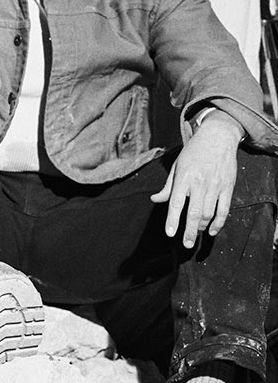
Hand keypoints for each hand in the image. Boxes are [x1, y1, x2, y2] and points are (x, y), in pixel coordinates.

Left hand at [151, 113, 241, 246]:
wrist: (217, 138)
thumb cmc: (193, 153)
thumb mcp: (176, 166)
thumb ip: (168, 186)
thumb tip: (155, 200)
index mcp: (184, 178)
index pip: (176, 203)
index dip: (173, 220)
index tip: (170, 233)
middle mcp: (199, 183)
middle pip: (194, 213)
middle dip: (189, 231)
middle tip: (186, 245)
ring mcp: (215, 186)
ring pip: (209, 213)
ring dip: (202, 227)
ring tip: (195, 235)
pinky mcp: (228, 187)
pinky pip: (224, 209)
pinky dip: (219, 222)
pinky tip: (212, 231)